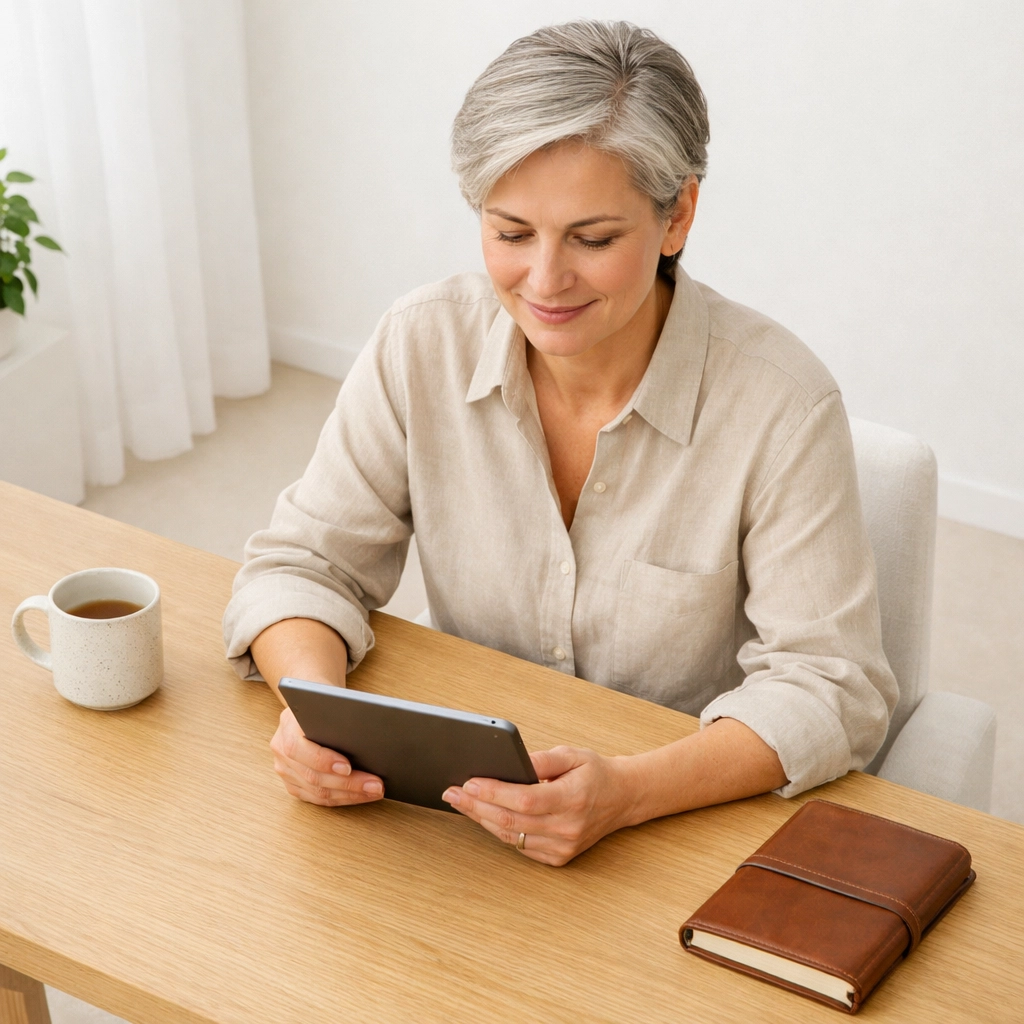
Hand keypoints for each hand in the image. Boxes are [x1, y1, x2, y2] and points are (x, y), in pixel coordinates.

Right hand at [270, 706, 383, 806]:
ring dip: (350, 795)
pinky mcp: (293, 784)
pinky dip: (342, 799)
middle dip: (349, 783)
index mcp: (287, 726)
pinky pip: (317, 798)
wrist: (311, 702)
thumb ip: (340, 716)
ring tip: (374, 792)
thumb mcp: (330, 697)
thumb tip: (367, 736)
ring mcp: (285, 770)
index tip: (348, 767)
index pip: (299, 749)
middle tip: (375, 785)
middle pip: (313, 776)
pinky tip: (361, 795)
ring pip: (317, 792)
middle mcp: (281, 750)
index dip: (324, 761)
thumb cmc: (325, 700)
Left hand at [441, 746, 634, 865]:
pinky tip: (483, 816)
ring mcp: (563, 847)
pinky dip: (499, 831)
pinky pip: (520, 846)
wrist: (622, 798)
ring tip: (460, 803)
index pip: (524, 800)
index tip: (469, 782)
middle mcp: (567, 828)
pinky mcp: (558, 857)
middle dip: (476, 806)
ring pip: (512, 837)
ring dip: (481, 820)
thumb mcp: (573, 754)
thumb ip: (542, 759)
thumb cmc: (595, 773)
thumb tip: (513, 761)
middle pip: (511, 821)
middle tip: (452, 792)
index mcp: (572, 799)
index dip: (493, 792)